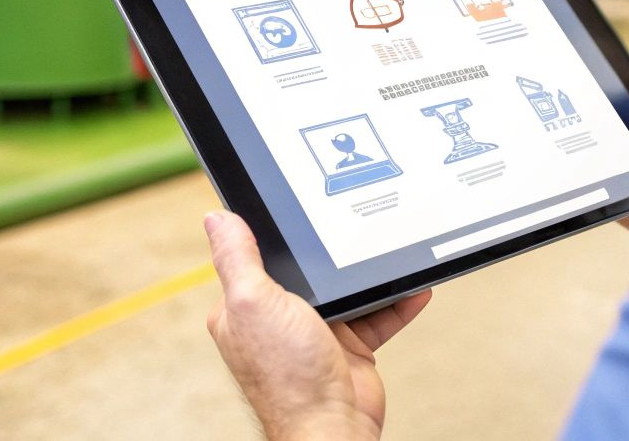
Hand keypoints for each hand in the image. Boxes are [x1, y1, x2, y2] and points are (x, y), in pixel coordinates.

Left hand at [204, 211, 432, 440]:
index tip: (298, 211)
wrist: (332, 428)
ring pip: (346, 291)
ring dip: (370, 277)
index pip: (257, 256)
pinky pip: (376, 315)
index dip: (277, 236)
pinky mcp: (349, 346)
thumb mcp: (253, 302)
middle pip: (308, 271)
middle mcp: (278, 319)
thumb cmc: (287, 377)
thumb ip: (237, 259)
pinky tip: (412, 287)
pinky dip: (395, 302)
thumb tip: (216, 218)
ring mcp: (315, 332)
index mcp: (245, 306)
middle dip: (331, 256)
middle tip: (353, 229)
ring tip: (388, 254)